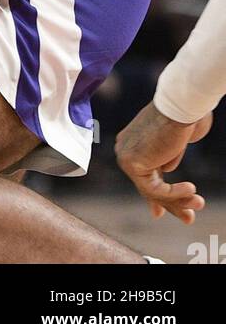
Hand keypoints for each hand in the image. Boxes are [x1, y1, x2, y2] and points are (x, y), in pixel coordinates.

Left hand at [115, 100, 209, 222]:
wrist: (182, 104)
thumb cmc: (184, 116)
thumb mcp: (175, 143)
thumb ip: (168, 158)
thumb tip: (165, 173)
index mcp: (132, 141)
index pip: (144, 175)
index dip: (156, 195)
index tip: (160, 213)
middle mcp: (124, 148)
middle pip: (147, 185)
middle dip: (170, 204)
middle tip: (190, 219)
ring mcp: (125, 156)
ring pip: (153, 191)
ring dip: (179, 200)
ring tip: (199, 203)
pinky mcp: (133, 164)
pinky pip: (156, 189)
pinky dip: (175, 193)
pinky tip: (192, 189)